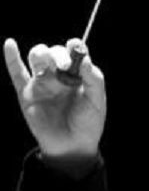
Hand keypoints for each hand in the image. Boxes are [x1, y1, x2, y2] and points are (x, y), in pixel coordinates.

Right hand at [4, 38, 105, 158]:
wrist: (72, 146)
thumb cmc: (87, 123)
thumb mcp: (97, 101)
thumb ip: (94, 79)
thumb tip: (84, 58)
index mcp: (78, 75)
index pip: (74, 52)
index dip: (74, 46)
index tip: (75, 48)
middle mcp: (59, 75)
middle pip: (54, 52)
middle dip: (58, 54)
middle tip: (64, 66)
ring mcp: (42, 82)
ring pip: (37, 57)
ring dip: (41, 54)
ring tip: (48, 63)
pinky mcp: (26, 93)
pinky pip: (16, 73)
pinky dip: (11, 57)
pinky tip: (10, 44)